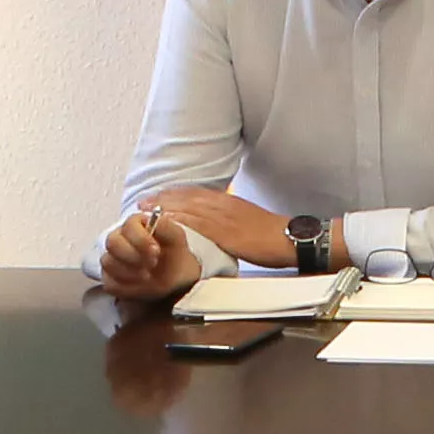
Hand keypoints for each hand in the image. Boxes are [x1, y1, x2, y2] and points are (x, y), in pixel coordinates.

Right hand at [94, 206, 196, 297]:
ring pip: (108, 262)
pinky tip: (139, 285)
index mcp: (134, 225)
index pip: (128, 227)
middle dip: (133, 256)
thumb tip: (152, 220)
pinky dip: (124, 286)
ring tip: (148, 276)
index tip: (156, 251)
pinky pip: (108, 282)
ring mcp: (112, 259)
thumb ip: (164, 224)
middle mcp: (119, 239)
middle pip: (112, 243)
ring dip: (130, 272)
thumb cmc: (173, 253)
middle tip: (152, 264)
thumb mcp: (175, 235)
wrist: (176, 276)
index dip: (141, 239)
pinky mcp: (110, 278)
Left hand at [138, 186, 293, 272]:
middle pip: (188, 197)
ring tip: (145, 210)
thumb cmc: (273, 235)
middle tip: (142, 201)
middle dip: (164, 198)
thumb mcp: (249, 221)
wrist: (290, 238)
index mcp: (229, 202)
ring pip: (189, 207)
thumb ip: (231, 221)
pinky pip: (198, 224)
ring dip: (165, 207)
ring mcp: (224, 218)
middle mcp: (224, 205)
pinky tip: (166, 222)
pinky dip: (180, 220)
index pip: (197, 194)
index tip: (158, 196)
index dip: (175, 194)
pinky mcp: (225, 233)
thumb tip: (220, 227)